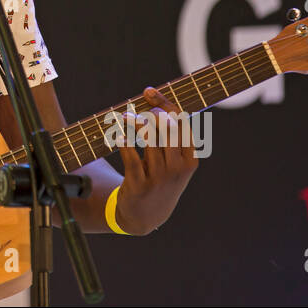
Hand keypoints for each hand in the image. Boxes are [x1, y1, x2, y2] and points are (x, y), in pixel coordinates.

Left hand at [112, 87, 198, 234]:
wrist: (146, 216)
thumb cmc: (160, 180)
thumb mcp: (173, 161)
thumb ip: (169, 136)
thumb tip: (156, 103)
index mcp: (190, 159)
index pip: (181, 122)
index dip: (164, 103)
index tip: (148, 91)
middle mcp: (178, 168)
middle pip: (166, 127)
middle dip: (149, 112)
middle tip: (135, 110)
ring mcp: (159, 178)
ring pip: (148, 138)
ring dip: (133, 122)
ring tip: (123, 117)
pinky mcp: (140, 185)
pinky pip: (130, 156)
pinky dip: (122, 140)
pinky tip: (117, 133)